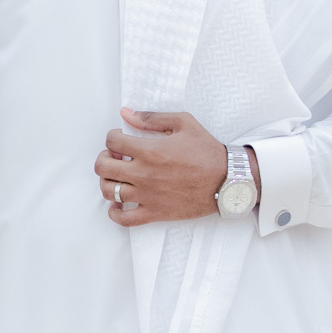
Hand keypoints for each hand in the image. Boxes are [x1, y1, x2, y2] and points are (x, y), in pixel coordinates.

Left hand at [93, 108, 255, 224]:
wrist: (228, 180)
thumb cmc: (207, 151)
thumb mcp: (184, 123)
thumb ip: (152, 118)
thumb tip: (126, 113)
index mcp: (150, 151)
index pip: (112, 141)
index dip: (112, 137)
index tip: (120, 139)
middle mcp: (144, 174)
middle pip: (103, 167)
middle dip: (104, 158)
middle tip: (115, 157)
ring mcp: (148, 196)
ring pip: (109, 192)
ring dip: (107, 182)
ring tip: (117, 177)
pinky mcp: (155, 213)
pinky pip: (124, 219)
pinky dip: (115, 213)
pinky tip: (118, 204)